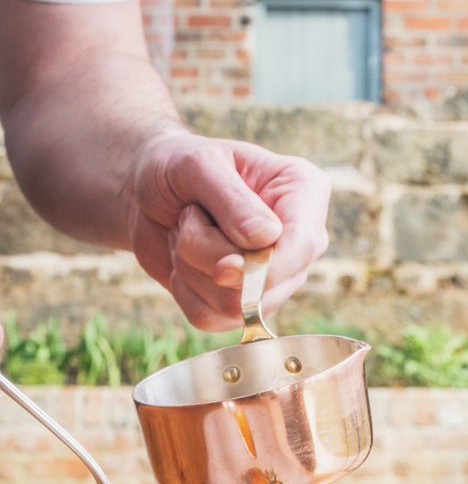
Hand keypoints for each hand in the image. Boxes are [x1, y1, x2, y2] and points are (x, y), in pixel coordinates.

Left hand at [128, 131, 329, 329]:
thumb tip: (266, 240)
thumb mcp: (198, 165)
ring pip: (234, 305)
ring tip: (185, 231)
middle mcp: (299, 241)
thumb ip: (232, 199)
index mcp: (304, 192)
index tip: (222, 267)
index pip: (303, 245)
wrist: (148, 190)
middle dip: (209, 256)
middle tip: (189, 215)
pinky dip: (183, 290)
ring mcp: (276, 277)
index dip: (265, 267)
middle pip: (264, 284)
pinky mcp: (244, 303)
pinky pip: (210, 318)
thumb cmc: (178, 167)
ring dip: (191, 267)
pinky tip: (184, 259)